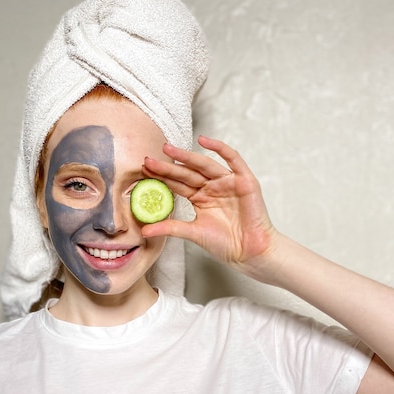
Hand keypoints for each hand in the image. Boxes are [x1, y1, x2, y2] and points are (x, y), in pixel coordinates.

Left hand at [141, 135, 277, 275]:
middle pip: (187, 173)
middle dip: (168, 166)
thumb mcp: (193, 233)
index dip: (162, 177)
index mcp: (200, 198)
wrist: (250, 252)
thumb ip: (170, 228)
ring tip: (168, 149)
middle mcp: (212, 187)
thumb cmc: (226, 244)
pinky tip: (203, 141)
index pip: (177, 184)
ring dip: (187, 156)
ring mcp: (228, 182)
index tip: (143, 171)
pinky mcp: (244, 180)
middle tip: (148, 159)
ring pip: (204, 165)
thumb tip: (144, 232)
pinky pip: (232, 159)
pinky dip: (219, 148)